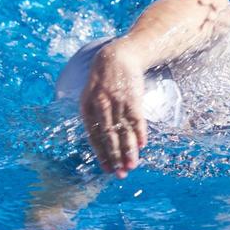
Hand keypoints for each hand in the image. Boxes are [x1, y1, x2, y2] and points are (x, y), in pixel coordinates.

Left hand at [79, 41, 148, 176]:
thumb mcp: (90, 95)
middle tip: (121, 174)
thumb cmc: (103, 79)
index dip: (101, 154)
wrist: (118, 55)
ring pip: (123, 131)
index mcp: (87, 108)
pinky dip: (139, 132)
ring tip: (133, 165)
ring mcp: (117, 102)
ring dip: (129, 150)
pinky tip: (142, 145)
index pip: (94, 136)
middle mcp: (101, 106)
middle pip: (109, 137)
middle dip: (115, 158)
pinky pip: (136, 119)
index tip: (107, 169)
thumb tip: (100, 140)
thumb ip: (94, 116)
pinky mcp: (132, 97)